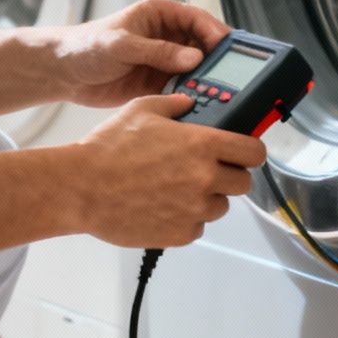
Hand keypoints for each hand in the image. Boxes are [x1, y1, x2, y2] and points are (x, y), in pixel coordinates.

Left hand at [52, 0, 230, 107]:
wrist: (64, 73)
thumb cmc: (87, 46)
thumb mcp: (122, 45)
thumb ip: (158, 51)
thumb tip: (193, 57)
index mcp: (160, 15)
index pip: (197, 19)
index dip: (215, 32)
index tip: (228, 48)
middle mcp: (167, 36)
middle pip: (203, 45)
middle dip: (216, 60)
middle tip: (230, 77)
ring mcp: (164, 60)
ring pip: (196, 69)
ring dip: (205, 80)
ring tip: (217, 94)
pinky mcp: (159, 82)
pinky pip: (183, 88)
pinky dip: (192, 95)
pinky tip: (198, 104)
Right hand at [70, 94, 267, 248]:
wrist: (82, 188)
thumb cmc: (108, 150)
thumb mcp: (142, 110)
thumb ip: (174, 105)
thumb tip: (188, 104)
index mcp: (202, 145)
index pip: (254, 152)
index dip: (251, 151)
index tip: (244, 153)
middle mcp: (205, 178)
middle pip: (242, 182)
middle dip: (228, 175)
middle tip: (206, 170)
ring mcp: (194, 209)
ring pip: (219, 206)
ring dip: (206, 198)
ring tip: (176, 189)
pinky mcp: (180, 233)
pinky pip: (196, 227)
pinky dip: (185, 219)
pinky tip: (162, 206)